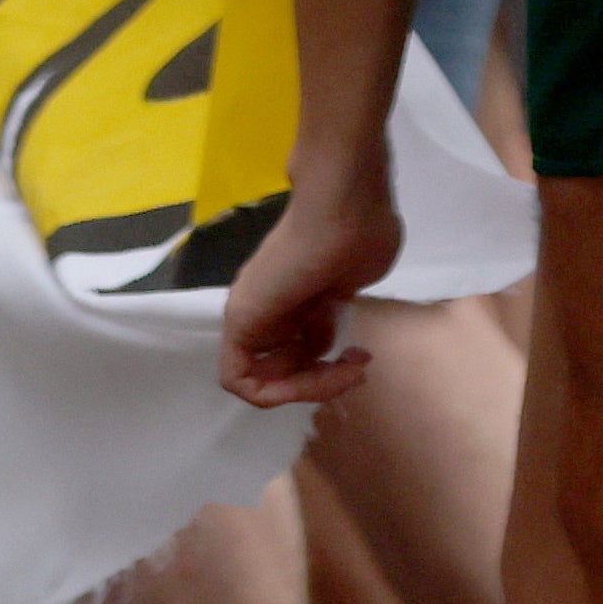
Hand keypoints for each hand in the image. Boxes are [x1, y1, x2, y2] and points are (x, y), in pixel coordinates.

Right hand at [220, 172, 403, 408]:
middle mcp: (268, 318)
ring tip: (358, 363)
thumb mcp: (257, 303)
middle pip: (277, 375)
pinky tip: (361, 348)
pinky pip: (326, 342)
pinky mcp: (330, 300)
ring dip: (328, 373)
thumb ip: (251, 344)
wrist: (345, 211)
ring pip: (303, 361)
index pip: (241, 378)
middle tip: (348, 372)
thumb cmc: (301, 257)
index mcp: (246, 319)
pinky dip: (341, 355)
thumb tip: (256, 380)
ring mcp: (299, 310)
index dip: (273, 393)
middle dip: (310, 384)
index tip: (311, 382)